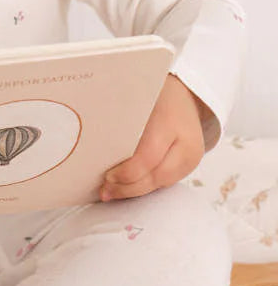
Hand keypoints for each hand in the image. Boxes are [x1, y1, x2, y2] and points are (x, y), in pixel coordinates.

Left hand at [100, 73, 207, 200]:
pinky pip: (166, 182)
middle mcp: (186, 142)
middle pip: (155, 176)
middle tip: (105, 189)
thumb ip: (117, 128)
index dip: (125, 173)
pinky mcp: (190, 166)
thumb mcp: (134, 105)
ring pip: (160, 183)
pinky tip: (128, 186)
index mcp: (169, 123)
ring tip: (112, 190)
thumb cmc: (153, 97)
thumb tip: (93, 152)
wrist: (182, 95)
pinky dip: (145, 185)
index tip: (107, 177)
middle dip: (127, 188)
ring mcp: (191, 156)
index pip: (147, 158)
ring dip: (134, 190)